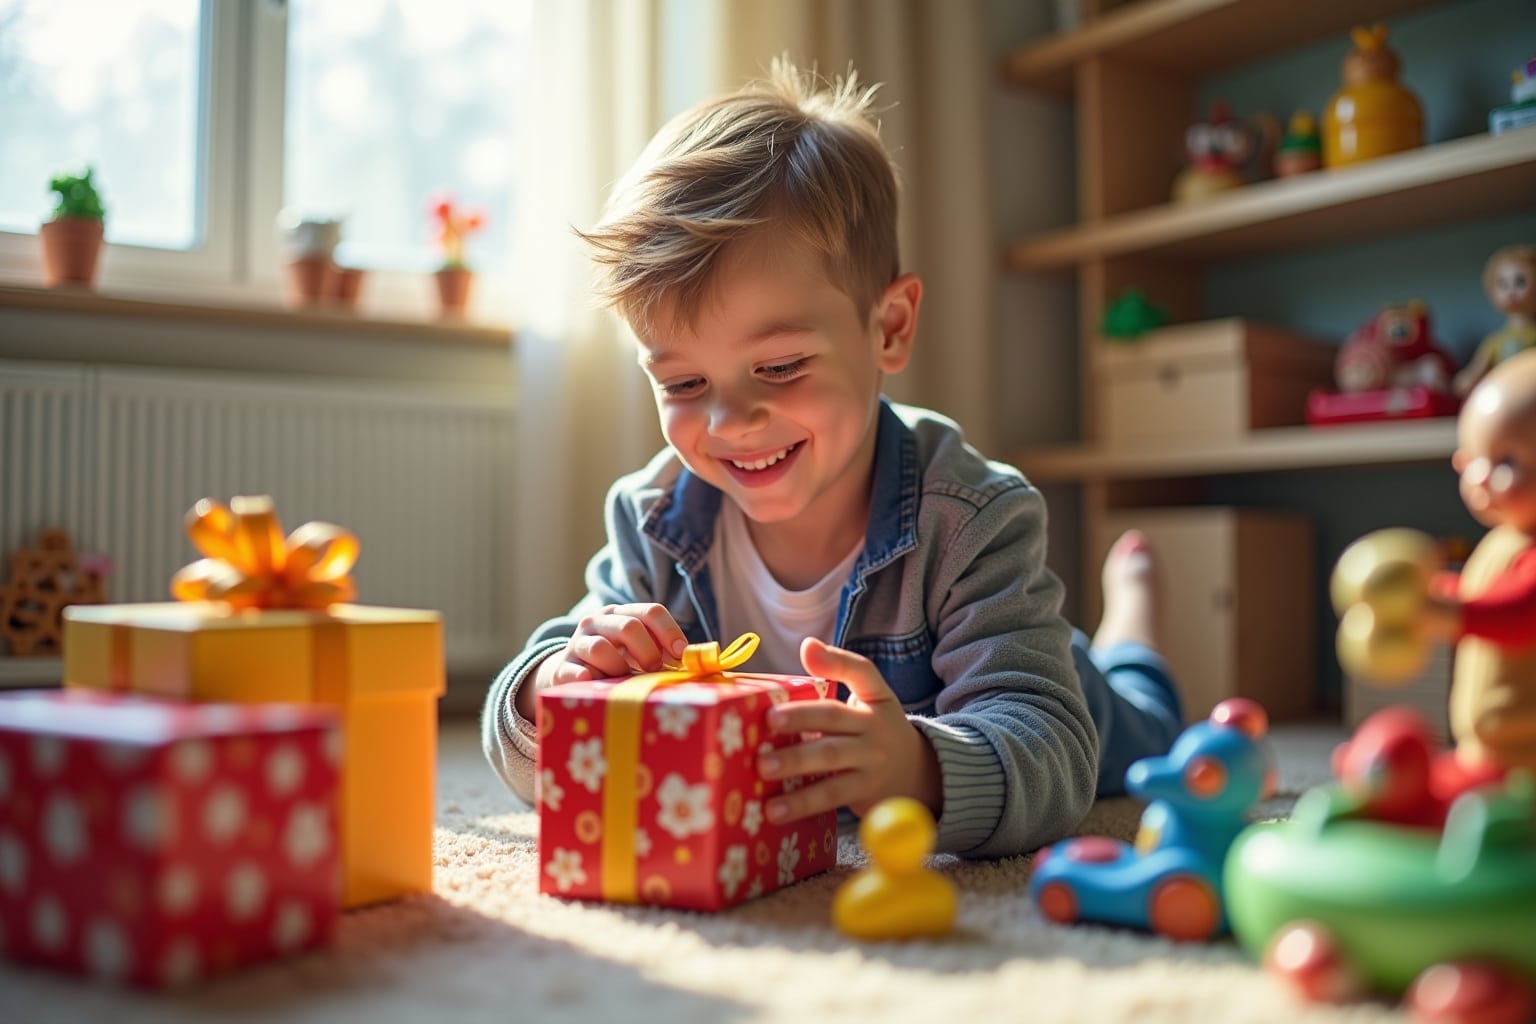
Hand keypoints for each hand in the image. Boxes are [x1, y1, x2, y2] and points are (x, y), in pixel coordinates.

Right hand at [516, 604, 687, 720]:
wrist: (566, 674)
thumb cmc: (613, 664)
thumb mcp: (635, 653)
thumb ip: (661, 653)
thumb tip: (698, 662)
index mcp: (620, 614)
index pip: (651, 612)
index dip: (670, 632)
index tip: (681, 654)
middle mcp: (597, 623)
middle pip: (629, 626)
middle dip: (647, 652)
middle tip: (653, 672)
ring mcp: (577, 644)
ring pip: (601, 648)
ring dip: (619, 669)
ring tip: (622, 682)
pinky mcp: (561, 668)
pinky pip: (576, 672)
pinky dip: (589, 680)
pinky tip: (597, 687)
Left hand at [756, 637, 941, 823]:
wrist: (916, 775)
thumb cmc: (876, 731)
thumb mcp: (870, 697)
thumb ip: (839, 671)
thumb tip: (807, 645)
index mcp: (874, 699)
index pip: (861, 672)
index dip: (836, 660)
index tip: (807, 650)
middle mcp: (874, 730)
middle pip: (834, 720)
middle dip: (800, 721)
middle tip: (767, 724)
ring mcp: (870, 764)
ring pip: (831, 764)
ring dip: (796, 767)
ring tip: (763, 771)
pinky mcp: (863, 794)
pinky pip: (831, 797)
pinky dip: (802, 804)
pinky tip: (776, 811)